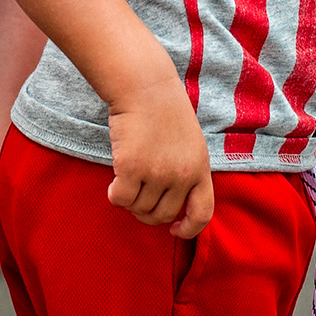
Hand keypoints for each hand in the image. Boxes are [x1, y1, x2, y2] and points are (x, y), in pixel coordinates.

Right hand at [107, 78, 212, 238]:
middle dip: (148, 213)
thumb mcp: (191, 142)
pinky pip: (120, 199)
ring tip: (127, 180)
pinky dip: (115, 196)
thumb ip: (187, 171)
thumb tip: (172, 206)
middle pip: (162, 215)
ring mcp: (156, 173)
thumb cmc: (164, 109)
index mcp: (200, 168)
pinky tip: (113, 183)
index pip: (202, 213)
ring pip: (139, 208)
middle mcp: (181, 175)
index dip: (189, 229)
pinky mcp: (131, 168)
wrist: (145, 85)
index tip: (175, 229)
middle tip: (138, 198)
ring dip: (130, 200)